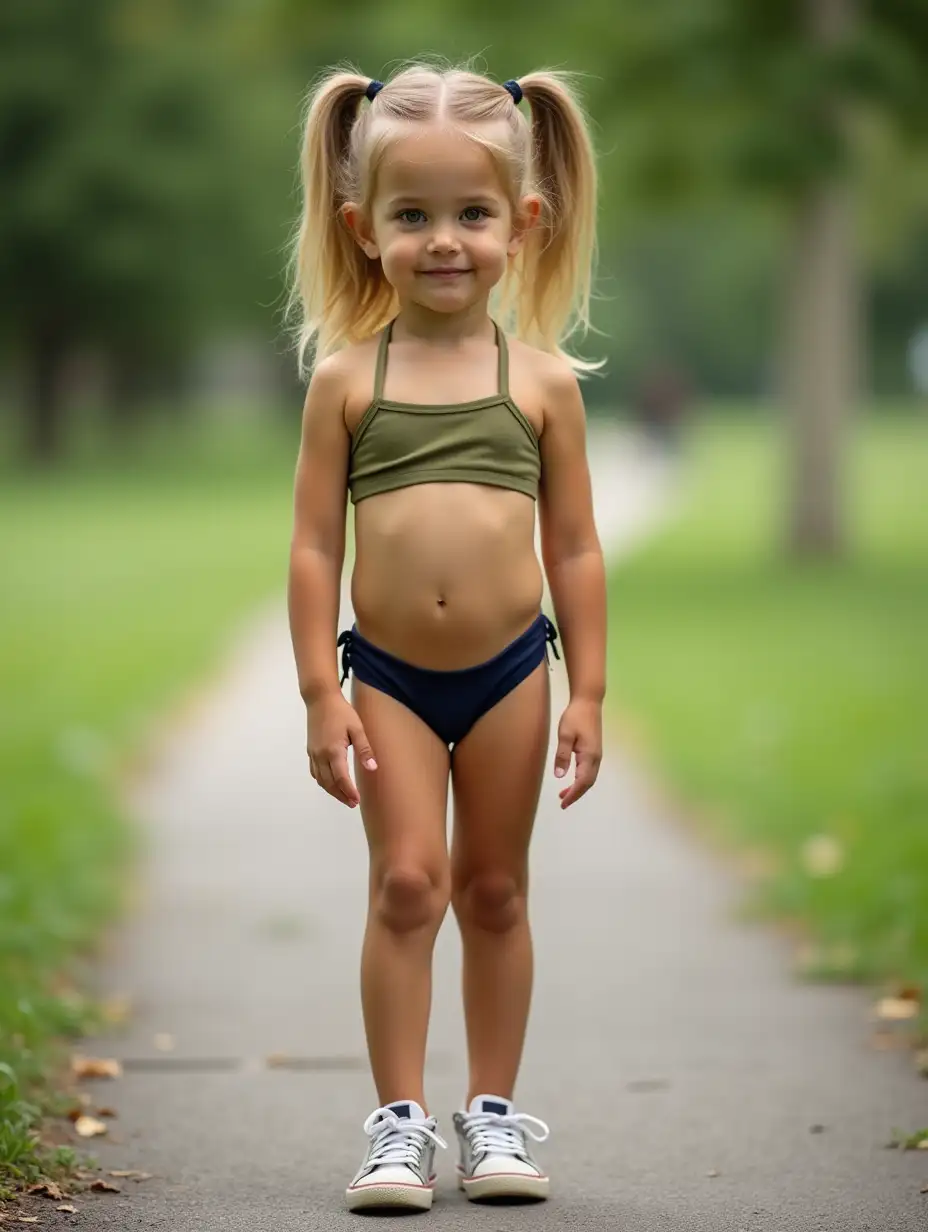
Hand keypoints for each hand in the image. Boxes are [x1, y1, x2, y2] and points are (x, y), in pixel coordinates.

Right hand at [306, 692, 376, 807]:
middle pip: (329, 783)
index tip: (357, 800)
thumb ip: (364, 749)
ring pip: (320, 780)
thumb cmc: (341, 712)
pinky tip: (330, 783)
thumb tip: (372, 768)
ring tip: (344, 797)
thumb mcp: (357, 728)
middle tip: (352, 803)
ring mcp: (313, 754)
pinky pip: (314, 772)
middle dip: (341, 795)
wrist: (320, 699)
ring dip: (331, 791)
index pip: (341, 778)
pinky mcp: (310, 751)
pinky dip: (323, 782)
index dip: (349, 791)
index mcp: (333, 750)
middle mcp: (320, 755)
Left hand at [553, 698, 601, 808]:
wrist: (589, 702)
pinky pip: (589, 771)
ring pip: (589, 777)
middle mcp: (596, 758)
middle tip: (562, 802)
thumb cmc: (575, 716)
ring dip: (578, 787)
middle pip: (588, 783)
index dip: (573, 794)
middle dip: (576, 794)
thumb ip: (563, 755)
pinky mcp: (594, 750)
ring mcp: (597, 754)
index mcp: (589, 755)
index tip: (563, 803)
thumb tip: (560, 776)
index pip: (582, 781)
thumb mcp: (565, 735)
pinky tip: (571, 778)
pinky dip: (581, 779)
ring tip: (563, 794)